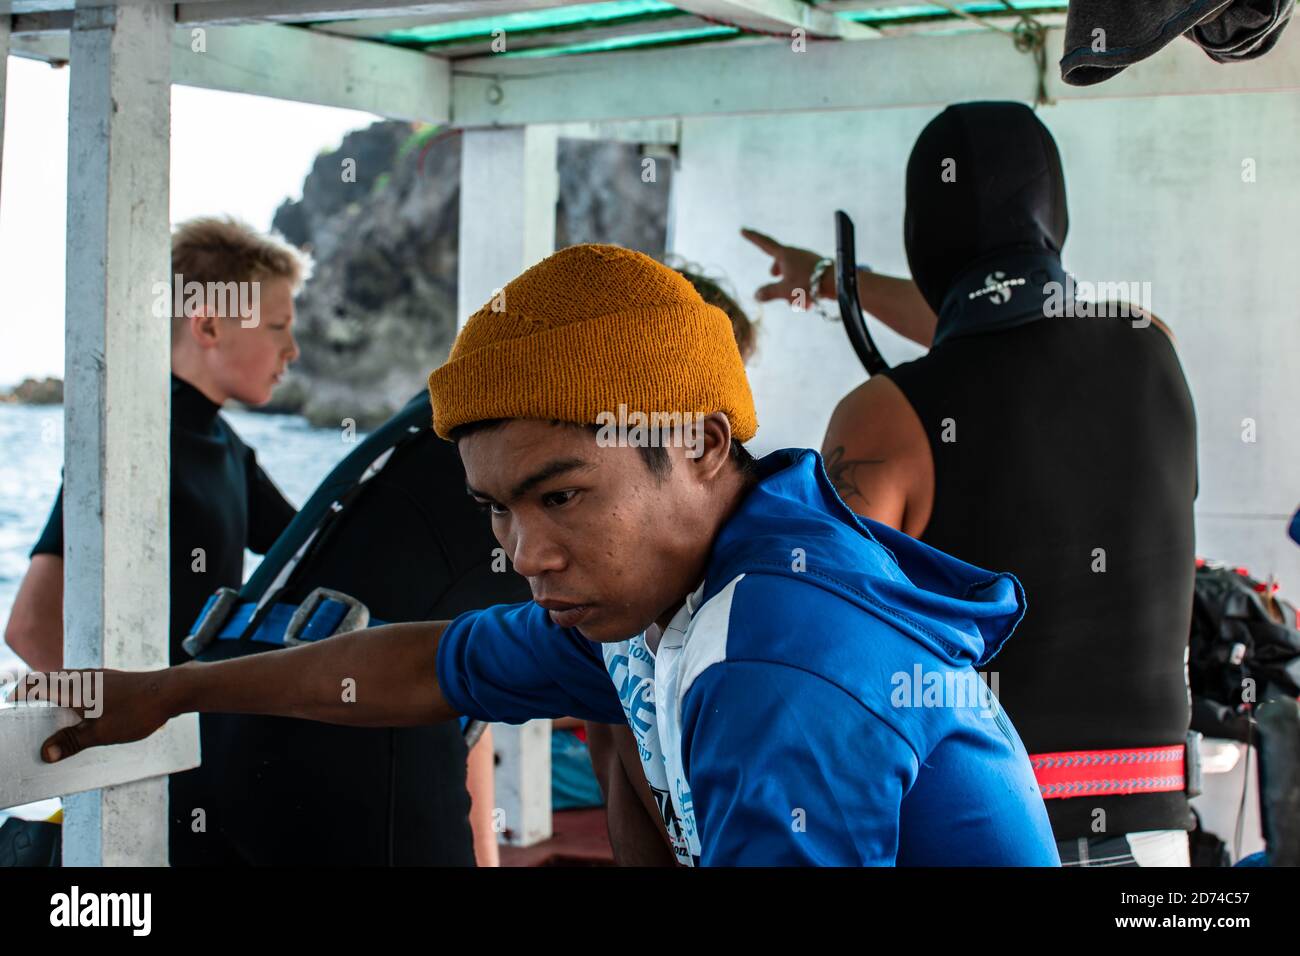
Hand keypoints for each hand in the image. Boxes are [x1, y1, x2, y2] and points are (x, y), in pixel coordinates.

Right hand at [6, 667, 177, 762]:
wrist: (172, 691)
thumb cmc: (138, 711)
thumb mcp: (102, 733)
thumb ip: (72, 742)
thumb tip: (45, 753)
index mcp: (75, 687)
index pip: (36, 684)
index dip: (19, 693)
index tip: (10, 705)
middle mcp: (83, 677)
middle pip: (48, 681)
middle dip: (33, 696)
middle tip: (25, 716)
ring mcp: (98, 676)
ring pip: (65, 681)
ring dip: (52, 693)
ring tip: (47, 715)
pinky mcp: (110, 679)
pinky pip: (81, 683)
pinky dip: (70, 693)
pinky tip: (77, 710)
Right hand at [741, 227, 833, 305]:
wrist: (837, 282)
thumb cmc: (808, 284)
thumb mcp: (784, 291)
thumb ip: (768, 292)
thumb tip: (756, 295)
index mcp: (785, 254)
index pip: (764, 243)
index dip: (752, 238)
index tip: (743, 230)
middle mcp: (796, 254)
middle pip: (780, 262)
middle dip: (776, 272)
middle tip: (773, 275)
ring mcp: (807, 260)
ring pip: (792, 275)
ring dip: (791, 290)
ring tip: (799, 303)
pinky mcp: (817, 269)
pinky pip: (804, 280)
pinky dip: (802, 291)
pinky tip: (810, 303)